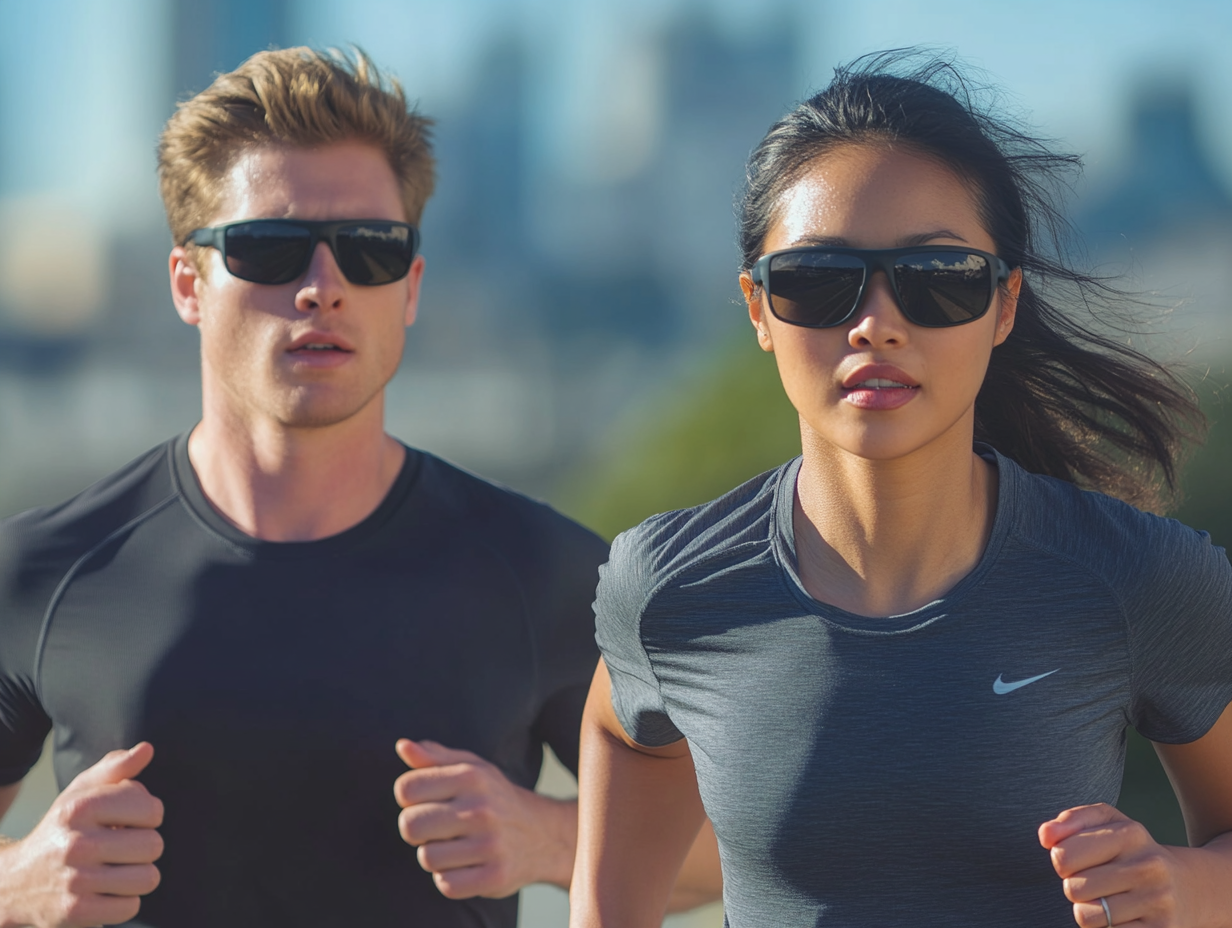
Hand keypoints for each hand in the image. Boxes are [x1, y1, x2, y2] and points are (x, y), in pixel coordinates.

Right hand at [0, 743, 163, 927]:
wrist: (12, 883)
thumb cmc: (61, 830)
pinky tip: (105, 892)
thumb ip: (115, 767)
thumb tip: (147, 749)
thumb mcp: (80, 793)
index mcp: (80, 808)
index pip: (152, 809)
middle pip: (154, 845)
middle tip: (121, 849)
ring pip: (148, 878)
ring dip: (138, 876)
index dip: (148, 815)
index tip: (130, 820)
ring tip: (116, 870)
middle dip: (143, 847)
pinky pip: (131, 907)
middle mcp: (75, 843)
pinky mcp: (74, 912)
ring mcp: (74, 880)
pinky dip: (124, 902)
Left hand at [393, 739, 575, 898]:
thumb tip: (403, 746)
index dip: (409, 798)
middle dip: (417, 830)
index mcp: (471, 776)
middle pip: (410, 826)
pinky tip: (466, 867)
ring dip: (435, 856)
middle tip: (437, 829)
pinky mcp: (495, 877)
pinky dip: (450, 879)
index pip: (406, 789)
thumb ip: (434, 757)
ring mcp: (490, 844)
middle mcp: (481, 808)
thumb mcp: (471, 768)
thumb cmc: (494, 798)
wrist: (543, 834)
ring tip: (454, 847)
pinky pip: (447, 885)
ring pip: (427, 858)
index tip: (427, 802)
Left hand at [1040, 803, 1185, 926]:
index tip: (1077, 860)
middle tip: (1095, 882)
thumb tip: (1046, 835)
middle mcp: (1148, 866)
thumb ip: (1071, 821)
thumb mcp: (1107, 824)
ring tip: (1107, 900)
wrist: (1189, 887)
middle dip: (1075, 887)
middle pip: (1073, 888)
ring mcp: (1158, 901)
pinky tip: (1121, 917)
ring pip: (1086, 916)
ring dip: (1088, 911)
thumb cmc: (1131, 852)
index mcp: (1130, 834)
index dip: (1062, 860)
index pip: (1064, 854)